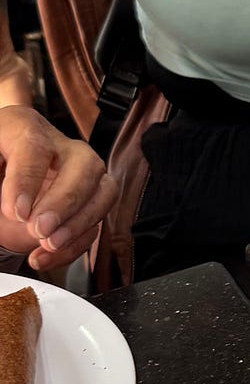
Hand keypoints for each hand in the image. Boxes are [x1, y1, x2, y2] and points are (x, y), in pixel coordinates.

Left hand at [0, 107, 115, 270]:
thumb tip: (10, 206)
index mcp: (22, 127)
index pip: (34, 146)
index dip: (27, 180)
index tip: (16, 211)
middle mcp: (59, 147)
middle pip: (84, 165)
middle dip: (65, 202)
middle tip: (39, 228)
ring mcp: (79, 174)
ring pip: (104, 192)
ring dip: (80, 223)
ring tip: (49, 243)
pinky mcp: (86, 202)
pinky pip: (95, 223)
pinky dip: (74, 245)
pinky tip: (46, 256)